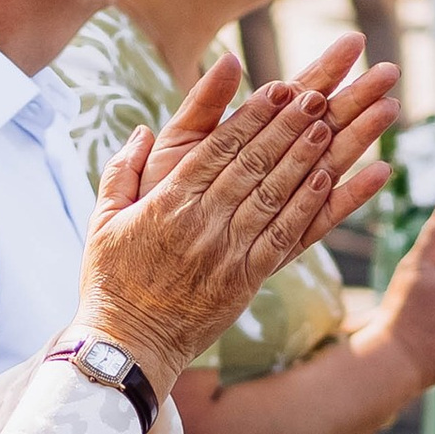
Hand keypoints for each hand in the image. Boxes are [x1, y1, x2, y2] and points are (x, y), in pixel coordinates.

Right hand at [79, 57, 396, 388]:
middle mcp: (200, 222)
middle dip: (286, 125)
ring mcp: (226, 252)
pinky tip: (328, 180)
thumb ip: (121, 172)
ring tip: (331, 123)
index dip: (251, 116)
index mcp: (167, 203)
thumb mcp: (103, 220)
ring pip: (272, 195)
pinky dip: (307, 207)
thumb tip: (140, 130)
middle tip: (318, 92)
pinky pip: (283, 238)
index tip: (279, 87)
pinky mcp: (244, 280)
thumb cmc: (111, 282)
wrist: (127, 346)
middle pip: (251, 164)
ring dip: (304, 157)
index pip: (217, 148)